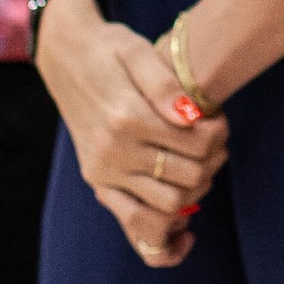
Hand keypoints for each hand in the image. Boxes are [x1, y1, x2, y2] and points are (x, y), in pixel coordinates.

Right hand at [33, 0, 227, 269]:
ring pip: (168, 207)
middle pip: (187, 179)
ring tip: (200, 164)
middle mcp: (112, 152)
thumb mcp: (136, 51)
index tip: (218, 119)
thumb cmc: (108, 49)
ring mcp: (103, 172)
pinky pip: (135, 224)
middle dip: (212, 161)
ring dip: (195, 190)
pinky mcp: (98, 183)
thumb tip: (192, 117)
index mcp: (125, 117)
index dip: (217, 135)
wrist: (64, 57)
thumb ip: (165, 84)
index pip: (193, 145)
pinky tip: (184, 229)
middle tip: (215, 140)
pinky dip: (163, 233)